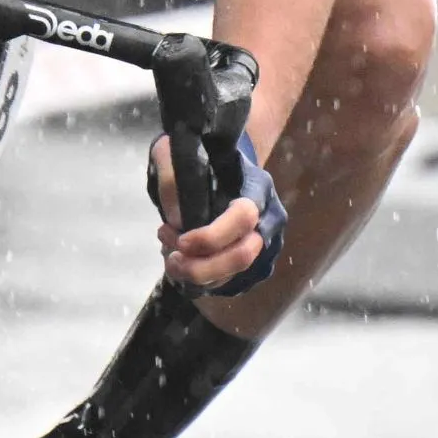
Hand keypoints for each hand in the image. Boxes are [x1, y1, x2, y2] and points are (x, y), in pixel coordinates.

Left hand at [144, 130, 286, 296]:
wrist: (220, 171)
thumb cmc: (200, 159)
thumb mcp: (177, 153)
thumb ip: (172, 177)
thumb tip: (178, 220)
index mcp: (257, 187)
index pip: (244, 217)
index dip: (211, 236)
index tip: (180, 239)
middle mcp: (269, 219)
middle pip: (243, 256)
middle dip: (201, 266)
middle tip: (170, 258)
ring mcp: (265, 245)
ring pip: (232, 276)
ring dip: (194, 273)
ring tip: (169, 252)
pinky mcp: (253, 264)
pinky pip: (226, 284)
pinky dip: (199, 280)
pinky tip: (182, 259)